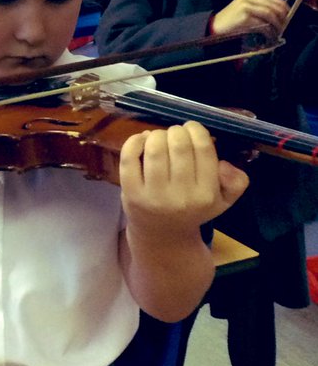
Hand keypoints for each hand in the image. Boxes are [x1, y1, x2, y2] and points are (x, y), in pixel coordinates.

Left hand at [120, 121, 248, 238]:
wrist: (163, 236)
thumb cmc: (194, 210)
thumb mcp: (224, 200)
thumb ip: (236, 181)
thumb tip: (223, 164)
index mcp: (206, 195)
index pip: (203, 149)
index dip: (196, 130)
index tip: (192, 129)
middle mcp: (181, 196)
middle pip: (178, 144)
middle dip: (177, 131)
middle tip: (175, 134)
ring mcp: (154, 195)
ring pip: (155, 148)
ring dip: (157, 135)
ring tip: (160, 138)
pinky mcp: (131, 193)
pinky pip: (129, 158)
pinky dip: (135, 141)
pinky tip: (143, 141)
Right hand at [211, 0, 287, 37]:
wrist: (213, 28)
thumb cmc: (228, 23)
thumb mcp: (242, 11)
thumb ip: (256, 10)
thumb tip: (276, 17)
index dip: (283, 8)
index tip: (287, 17)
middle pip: (273, 5)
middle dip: (282, 17)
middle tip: (284, 26)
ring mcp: (245, 7)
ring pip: (270, 14)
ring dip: (277, 25)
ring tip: (278, 32)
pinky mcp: (244, 17)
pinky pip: (262, 23)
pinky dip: (269, 31)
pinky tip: (269, 36)